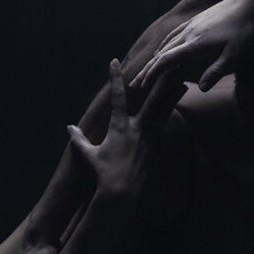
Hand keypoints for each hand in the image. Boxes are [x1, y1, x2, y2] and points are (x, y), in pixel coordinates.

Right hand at [70, 60, 180, 208]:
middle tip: (169, 65)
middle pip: (152, 99)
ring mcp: (149, 137)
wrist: (121, 193)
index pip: (116, 97)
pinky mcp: (156, 146)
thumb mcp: (89, 155)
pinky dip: (169, 116)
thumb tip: (69, 128)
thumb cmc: (103, 173)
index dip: (115, 78)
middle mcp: (137, 128)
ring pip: (163, 111)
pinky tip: (176, 111)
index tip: (114, 61)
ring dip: (172, 96)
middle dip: (160, 81)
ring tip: (183, 82)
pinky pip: (164, 127)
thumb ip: (80, 140)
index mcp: (119, 126)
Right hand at [130, 0, 253, 97]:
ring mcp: (191, 25)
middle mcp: (188, 33)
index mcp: (195, 43)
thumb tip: (201, 88)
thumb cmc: (244, 29)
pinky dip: (163, 45)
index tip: (143, 85)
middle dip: (147, 69)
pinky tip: (162, 49)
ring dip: (153, 58)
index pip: (167, 60)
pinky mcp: (195, 20)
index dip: (153, 73)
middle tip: (134, 83)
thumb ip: (217, 70)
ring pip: (166, 43)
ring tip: (145, 70)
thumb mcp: (234, 53)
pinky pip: (173, 34)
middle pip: (161, 54)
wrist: (248, 1)